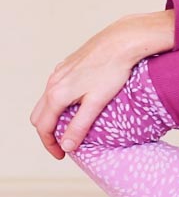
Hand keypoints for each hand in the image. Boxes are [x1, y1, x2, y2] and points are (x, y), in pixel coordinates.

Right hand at [29, 13, 172, 158]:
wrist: (121, 41)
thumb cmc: (112, 71)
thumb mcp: (97, 103)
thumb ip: (80, 126)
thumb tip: (67, 146)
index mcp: (57, 94)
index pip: (44, 127)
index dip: (50, 145)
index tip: (62, 156)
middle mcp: (53, 82)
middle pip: (39, 115)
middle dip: (48, 133)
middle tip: (64, 145)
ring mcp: (59, 72)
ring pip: (46, 100)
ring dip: (52, 117)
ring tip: (69, 127)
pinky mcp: (68, 65)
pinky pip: (55, 87)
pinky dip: (59, 102)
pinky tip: (76, 104)